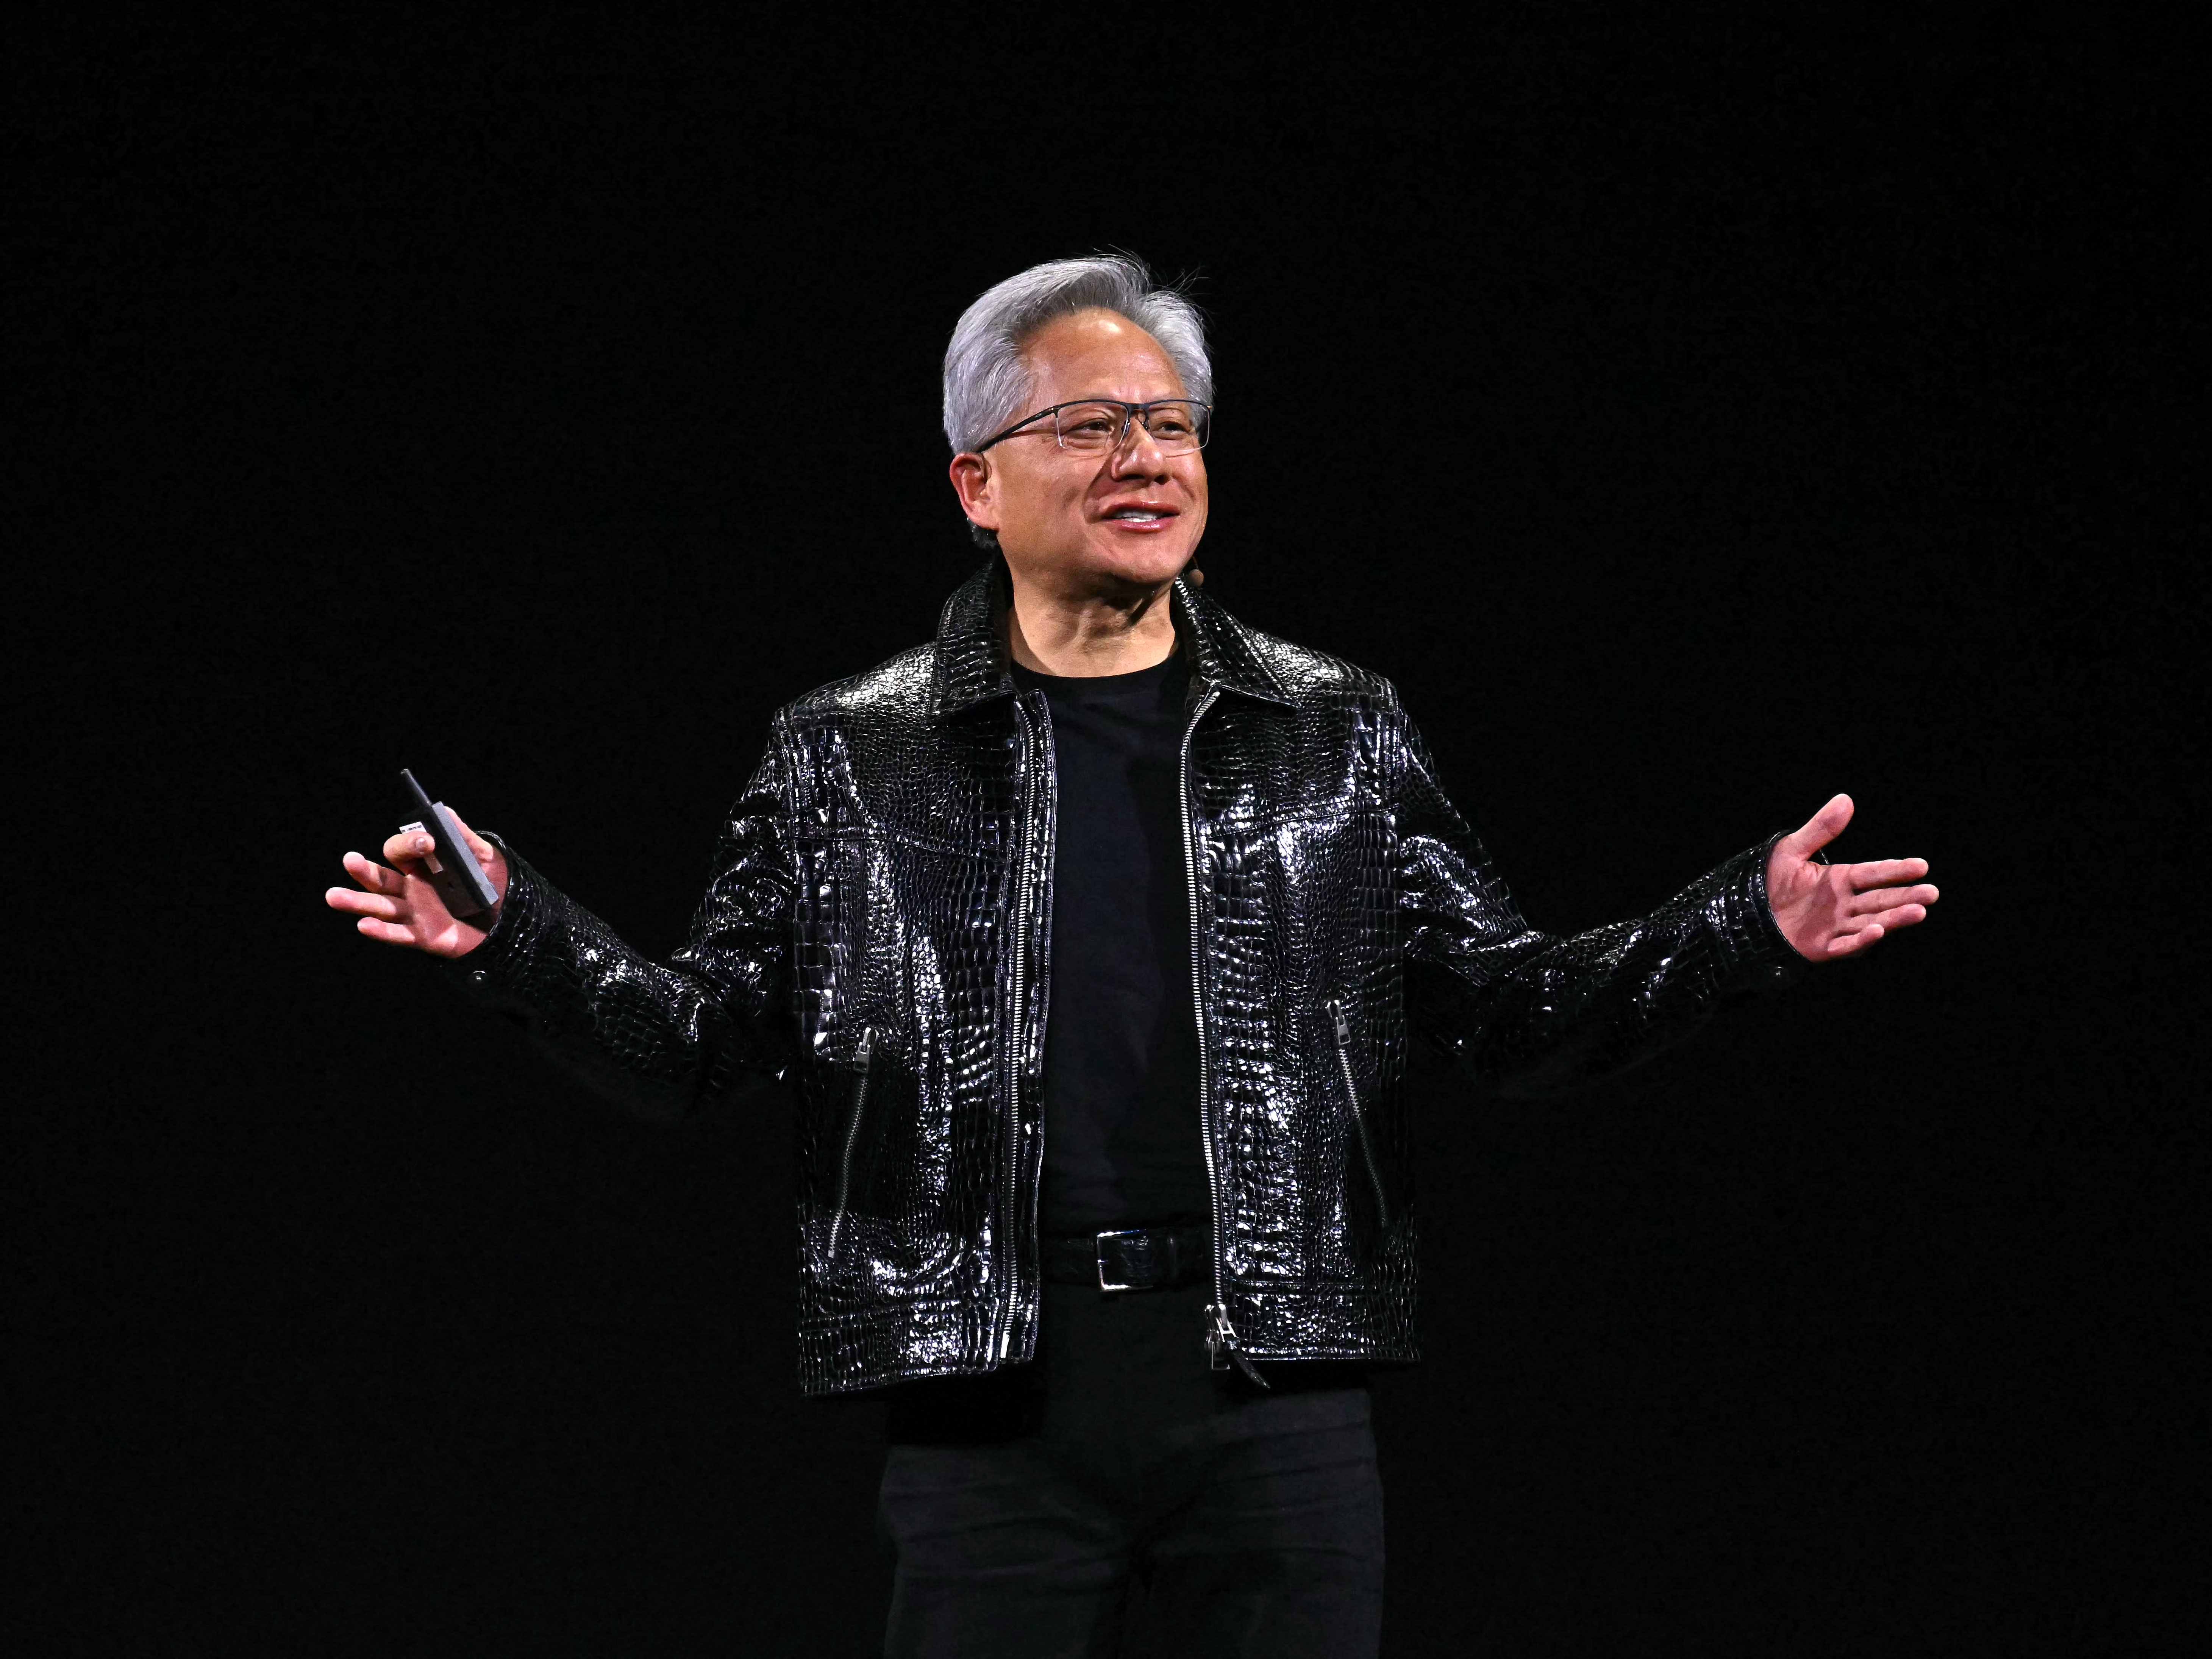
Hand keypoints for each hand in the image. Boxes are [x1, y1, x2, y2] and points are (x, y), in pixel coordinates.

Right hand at [325, 814, 508, 959]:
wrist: (510, 922)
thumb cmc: (494, 887)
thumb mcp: (484, 858)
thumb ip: (463, 837)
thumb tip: (443, 811)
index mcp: (422, 865)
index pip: (402, 851)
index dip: (410, 843)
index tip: (427, 842)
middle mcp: (411, 887)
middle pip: (380, 877)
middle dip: (364, 870)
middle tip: (350, 859)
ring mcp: (414, 912)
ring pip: (380, 905)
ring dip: (357, 901)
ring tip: (333, 896)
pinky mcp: (422, 936)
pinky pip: (398, 934)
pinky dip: (381, 931)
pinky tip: (364, 925)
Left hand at [1765, 793, 1937, 961]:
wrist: (1745, 914)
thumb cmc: (1767, 882)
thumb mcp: (1791, 851)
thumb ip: (1820, 829)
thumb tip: (1845, 799)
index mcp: (1840, 879)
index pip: (1874, 873)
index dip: (1897, 870)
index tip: (1922, 866)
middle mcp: (1843, 904)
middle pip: (1881, 899)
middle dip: (1907, 896)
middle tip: (1932, 892)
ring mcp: (1836, 926)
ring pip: (1872, 922)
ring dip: (1894, 918)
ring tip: (1919, 912)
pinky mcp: (1823, 947)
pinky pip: (1845, 945)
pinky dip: (1861, 940)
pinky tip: (1877, 931)